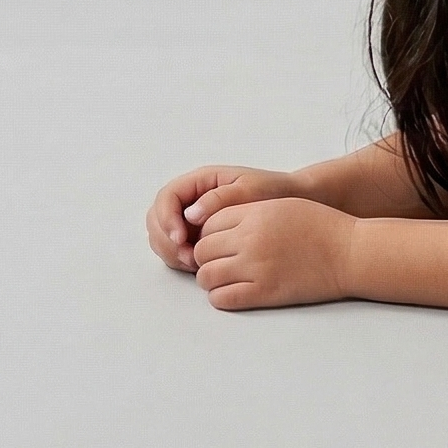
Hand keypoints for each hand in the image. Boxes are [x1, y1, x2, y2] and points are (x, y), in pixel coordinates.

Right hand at [146, 165, 308, 274]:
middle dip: (165, 239)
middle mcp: (191, 199)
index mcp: (201, 181)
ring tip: (195, 263)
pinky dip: (179, 259)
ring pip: (162, 236)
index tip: (180, 237)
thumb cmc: (273, 192)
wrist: (291, 204)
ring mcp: (190, 219)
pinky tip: (198, 265)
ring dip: (171, 252)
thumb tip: (191, 213)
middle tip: (187, 257)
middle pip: (157, 219)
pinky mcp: (195, 237)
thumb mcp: (250, 189)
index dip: (167, 218)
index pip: (167, 197)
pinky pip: (175, 249)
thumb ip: (220, 198)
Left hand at [192, 196, 356, 310]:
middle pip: (202, 250)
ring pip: (206, 277)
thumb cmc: (322, 226)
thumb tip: (220, 228)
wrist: (349, 251)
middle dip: (208, 257)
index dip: (210, 233)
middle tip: (223, 260)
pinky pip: (221, 298)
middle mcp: (251, 239)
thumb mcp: (284, 206)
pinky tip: (235, 291)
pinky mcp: (263, 292)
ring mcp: (255, 267)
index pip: (209, 224)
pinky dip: (222, 296)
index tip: (221, 241)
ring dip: (212, 278)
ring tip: (228, 277)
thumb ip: (251, 213)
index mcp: (257, 213)